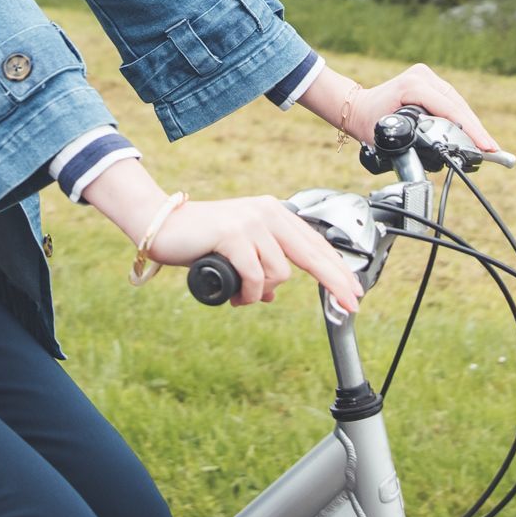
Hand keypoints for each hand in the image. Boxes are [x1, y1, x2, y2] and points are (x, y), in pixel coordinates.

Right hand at [141, 192, 369, 312]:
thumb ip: (259, 266)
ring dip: (260, 293)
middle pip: (313, 254)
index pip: (314, 244)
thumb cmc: (198, 240)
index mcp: (273, 212)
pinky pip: (255, 277)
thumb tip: (270, 295)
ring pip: (279, 274)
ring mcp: (251, 221)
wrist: (161, 226)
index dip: (336, 270)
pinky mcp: (234, 234)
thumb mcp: (239, 252)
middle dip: (334, 282)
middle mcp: (266, 212)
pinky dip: (246, 293)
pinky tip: (234, 295)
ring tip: (239, 293)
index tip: (353, 292)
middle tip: (350, 304)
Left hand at [308, 61, 508, 160]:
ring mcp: (427, 76)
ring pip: (457, 102)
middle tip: (492, 149)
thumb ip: (411, 144)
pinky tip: (472, 131)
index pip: (449, 109)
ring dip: (471, 123)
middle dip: (476, 128)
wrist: (357, 107)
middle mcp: (422, 76)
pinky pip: (451, 101)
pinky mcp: (429, 81)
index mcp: (413, 86)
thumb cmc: (368, 122)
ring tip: (486, 144)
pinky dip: (462, 117)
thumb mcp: (387, 136)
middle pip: (458, 105)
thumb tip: (438, 156)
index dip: (470, 129)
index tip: (484, 145)